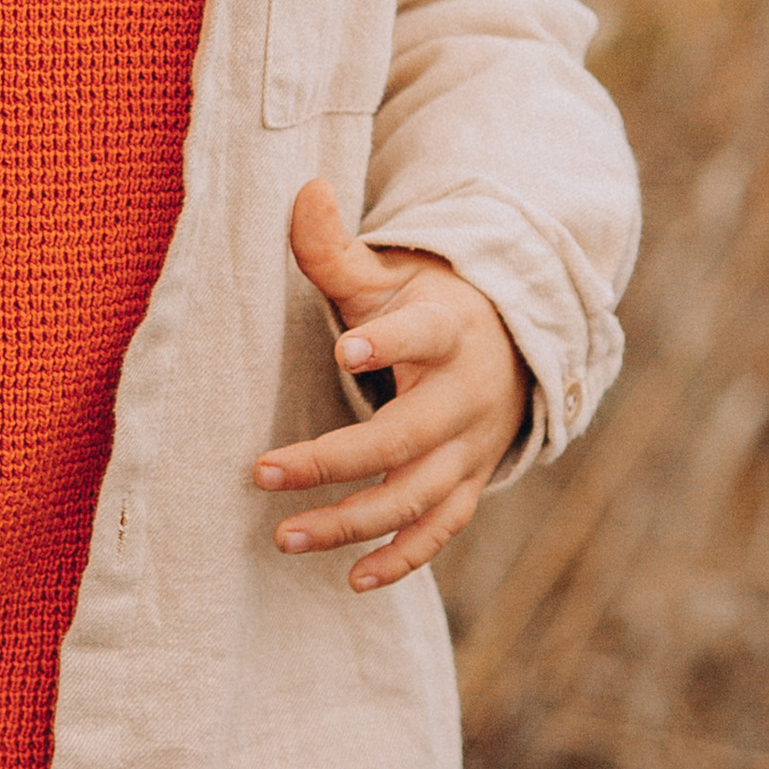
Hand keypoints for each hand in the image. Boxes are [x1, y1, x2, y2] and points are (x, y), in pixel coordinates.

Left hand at [254, 178, 528, 592]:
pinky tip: (350, 579)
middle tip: (263, 471)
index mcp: (449, 329)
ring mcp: (470, 449)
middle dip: (335, 459)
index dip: (389, 341)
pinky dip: (401, 559)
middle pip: (405, 437)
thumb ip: (334, 245)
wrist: (506, 347)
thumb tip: (305, 188)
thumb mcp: (384, 273)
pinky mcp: (469, 486)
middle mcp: (466, 397)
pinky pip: (440, 532)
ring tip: (284, 537)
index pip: (423, 333)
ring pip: (416, 496)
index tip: (346, 347)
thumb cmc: (422, 306)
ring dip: (353, 522)